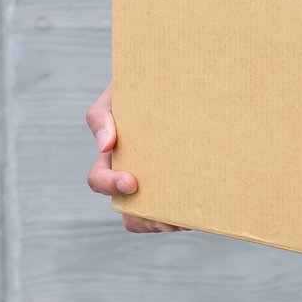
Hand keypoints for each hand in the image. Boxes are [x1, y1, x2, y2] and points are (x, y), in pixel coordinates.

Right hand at [84, 81, 186, 233]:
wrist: (176, 78)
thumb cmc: (138, 87)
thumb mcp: (115, 94)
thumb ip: (102, 115)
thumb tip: (105, 145)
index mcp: (113, 156)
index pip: (100, 180)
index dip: (110, 186)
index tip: (132, 182)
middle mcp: (133, 174)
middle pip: (127, 211)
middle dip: (142, 220)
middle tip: (163, 219)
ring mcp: (160, 180)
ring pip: (154, 217)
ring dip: (165, 223)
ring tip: (183, 221)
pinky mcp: (184, 181)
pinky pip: (182, 206)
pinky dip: (189, 213)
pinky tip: (201, 210)